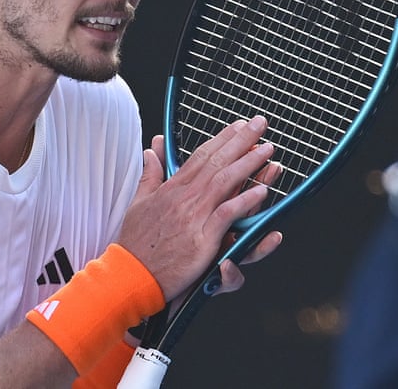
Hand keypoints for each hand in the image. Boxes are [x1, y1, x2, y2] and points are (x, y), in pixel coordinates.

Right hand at [116, 116, 278, 300]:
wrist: (130, 274)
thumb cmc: (135, 244)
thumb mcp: (138, 202)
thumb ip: (150, 175)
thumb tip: (151, 150)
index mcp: (172, 188)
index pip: (201, 156)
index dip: (223, 139)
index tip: (239, 126)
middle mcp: (184, 198)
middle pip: (217, 162)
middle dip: (241, 140)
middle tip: (260, 124)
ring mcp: (194, 217)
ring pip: (225, 182)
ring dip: (249, 164)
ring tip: (268, 150)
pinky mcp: (202, 239)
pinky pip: (227, 215)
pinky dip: (245, 202)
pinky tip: (261, 191)